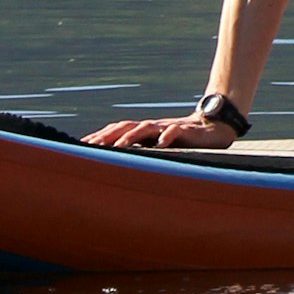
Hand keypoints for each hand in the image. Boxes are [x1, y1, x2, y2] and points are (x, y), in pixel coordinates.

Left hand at [85, 114, 241, 150]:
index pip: (117, 130)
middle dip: (108, 136)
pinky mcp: (186, 130)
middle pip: (126, 127)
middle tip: (92, 146)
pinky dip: (168, 136)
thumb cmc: (181, 141)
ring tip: (120, 146)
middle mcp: (153, 127)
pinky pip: (176, 131)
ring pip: (146, 128)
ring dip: (132, 137)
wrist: (212, 129)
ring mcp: (168, 127)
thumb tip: (117, 166)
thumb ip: (141, 152)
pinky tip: (162, 144)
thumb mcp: (158, 148)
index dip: (100, 136)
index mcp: (144, 131)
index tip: (81, 145)